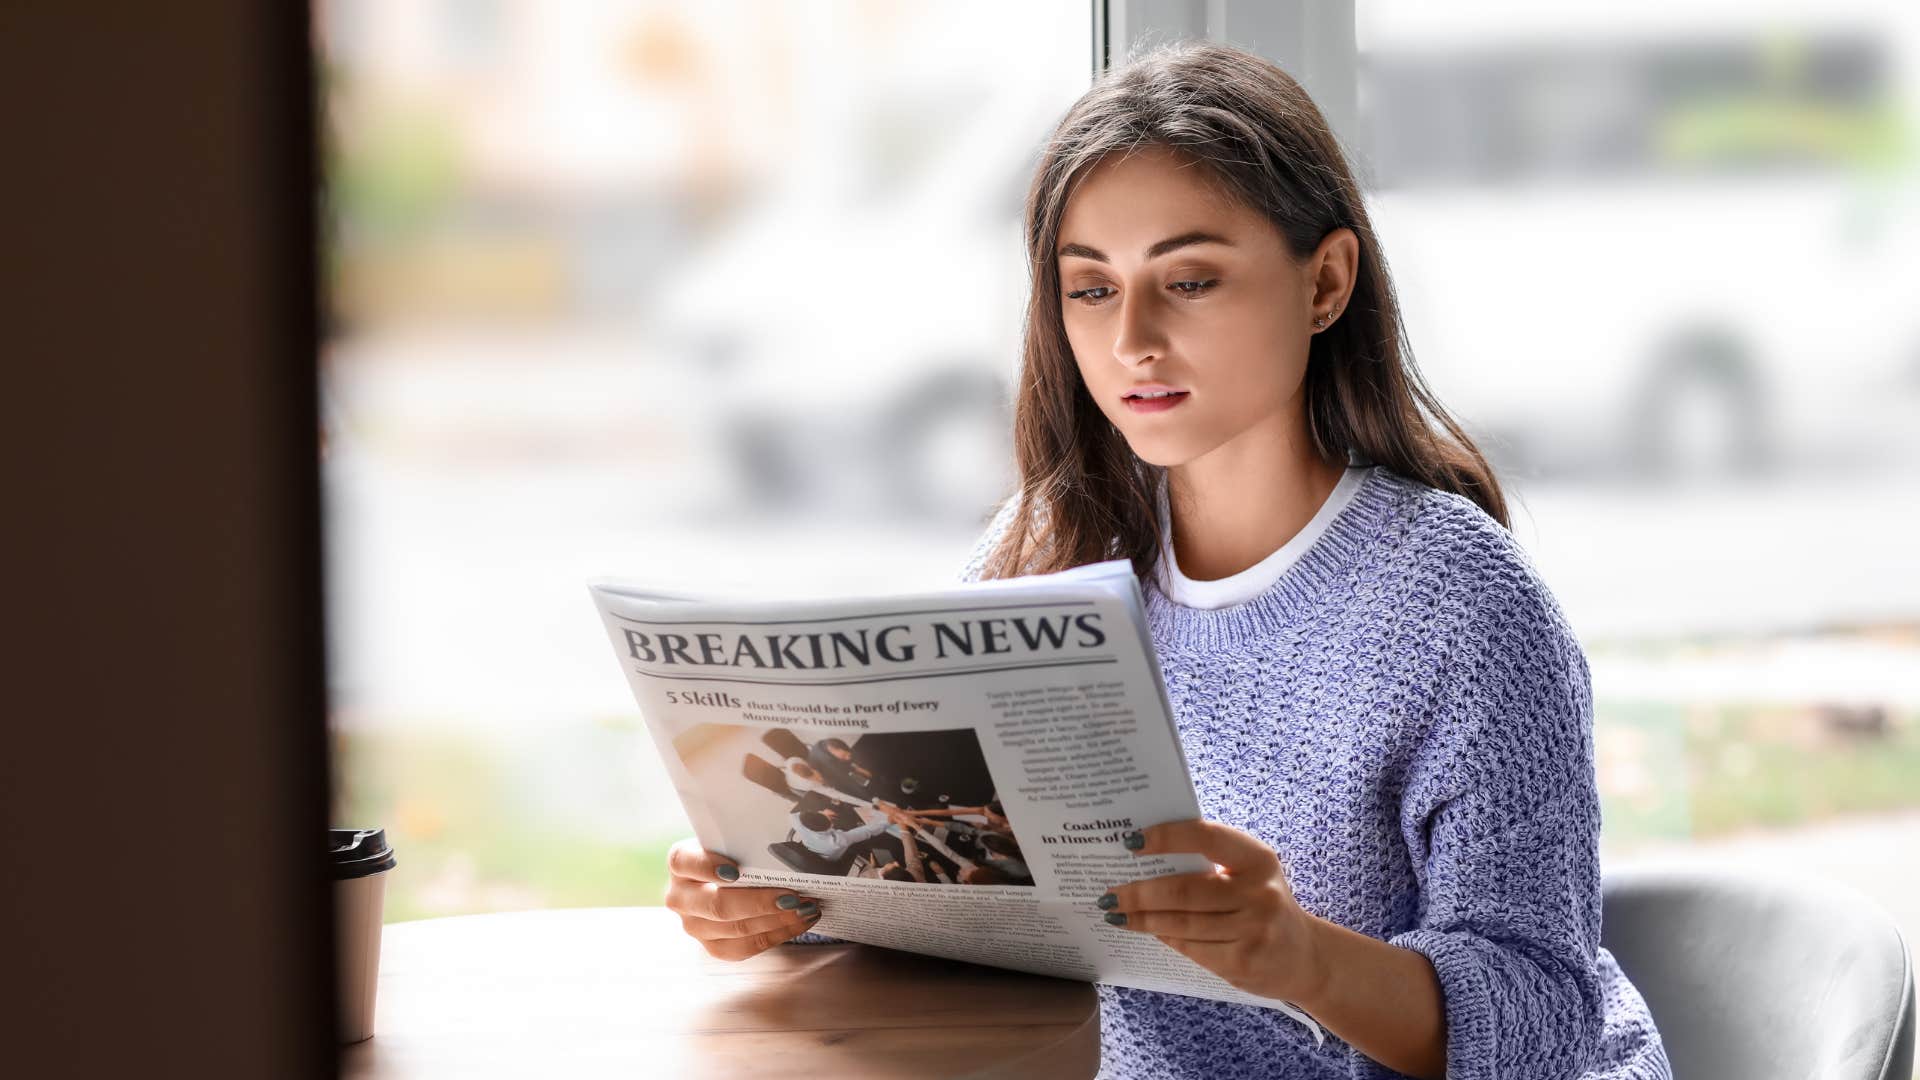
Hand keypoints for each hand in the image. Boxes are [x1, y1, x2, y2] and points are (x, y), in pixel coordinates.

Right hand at [663, 838, 821, 960]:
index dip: (708, 867)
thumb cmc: (733, 852)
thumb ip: (746, 841)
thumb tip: (785, 840)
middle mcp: (680, 897)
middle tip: (793, 896)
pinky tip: (800, 921)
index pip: (685, 862)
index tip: (736, 871)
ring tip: (807, 908)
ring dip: (777, 920)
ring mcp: (694, 926)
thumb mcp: (731, 840)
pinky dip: (778, 934)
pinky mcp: (713, 947)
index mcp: (680, 863)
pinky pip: (747, 947)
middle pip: (717, 905)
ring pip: (736, 930)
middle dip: (760, 902)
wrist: (724, 877)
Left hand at [1100, 821, 1326, 1004]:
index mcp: (1258, 859)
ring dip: (1143, 919)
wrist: (1305, 957)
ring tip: (1117, 913)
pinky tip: (1149, 931)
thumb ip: (1212, 861)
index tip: (1131, 841)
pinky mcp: (1242, 962)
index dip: (1166, 837)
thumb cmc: (1263, 904)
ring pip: (1182, 923)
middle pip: (1184, 890)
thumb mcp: (1250, 873)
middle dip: (1140, 892)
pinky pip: (1191, 948)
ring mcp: (1252, 930)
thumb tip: (1146, 856)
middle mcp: (1258, 893)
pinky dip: (1165, 937)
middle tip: (1110, 893)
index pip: (1205, 837)